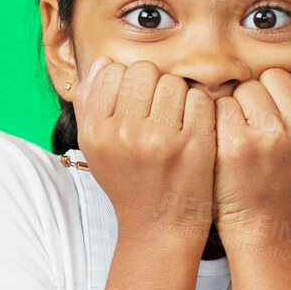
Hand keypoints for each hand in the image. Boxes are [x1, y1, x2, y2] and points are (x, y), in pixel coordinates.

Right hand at [74, 56, 217, 244]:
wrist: (159, 227)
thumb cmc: (129, 182)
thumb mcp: (96, 148)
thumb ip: (90, 103)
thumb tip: (103, 62)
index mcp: (96, 131)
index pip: (112, 71)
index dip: (127, 82)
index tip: (135, 104)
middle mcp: (124, 133)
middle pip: (144, 71)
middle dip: (154, 85)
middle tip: (158, 112)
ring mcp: (160, 138)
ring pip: (173, 82)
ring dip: (178, 96)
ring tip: (175, 121)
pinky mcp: (194, 143)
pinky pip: (199, 98)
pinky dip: (200, 110)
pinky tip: (194, 129)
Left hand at [211, 59, 290, 246]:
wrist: (264, 224)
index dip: (286, 98)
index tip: (284, 125)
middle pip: (274, 77)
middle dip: (264, 98)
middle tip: (262, 132)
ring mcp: (272, 136)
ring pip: (247, 88)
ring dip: (240, 107)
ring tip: (246, 138)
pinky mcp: (237, 143)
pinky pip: (223, 104)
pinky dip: (220, 120)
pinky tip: (227, 143)